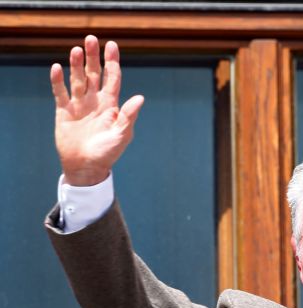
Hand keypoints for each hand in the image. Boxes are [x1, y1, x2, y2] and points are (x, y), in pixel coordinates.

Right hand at [51, 35, 143, 185]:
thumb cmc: (108, 153)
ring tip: (76, 50)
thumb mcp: (122, 135)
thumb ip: (129, 116)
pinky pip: (60, 92)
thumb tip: (141, 98)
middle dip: (93, 57)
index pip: (112, 78)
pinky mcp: (64, 112)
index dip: (112, 62)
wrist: (86, 167)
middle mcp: (95, 101)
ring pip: (78, 79)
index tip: (111, 45)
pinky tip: (57, 68)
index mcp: (111, 105)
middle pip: (94, 74)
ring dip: (77, 65)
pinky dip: (58, 81)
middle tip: (91, 39)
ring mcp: (79, 105)